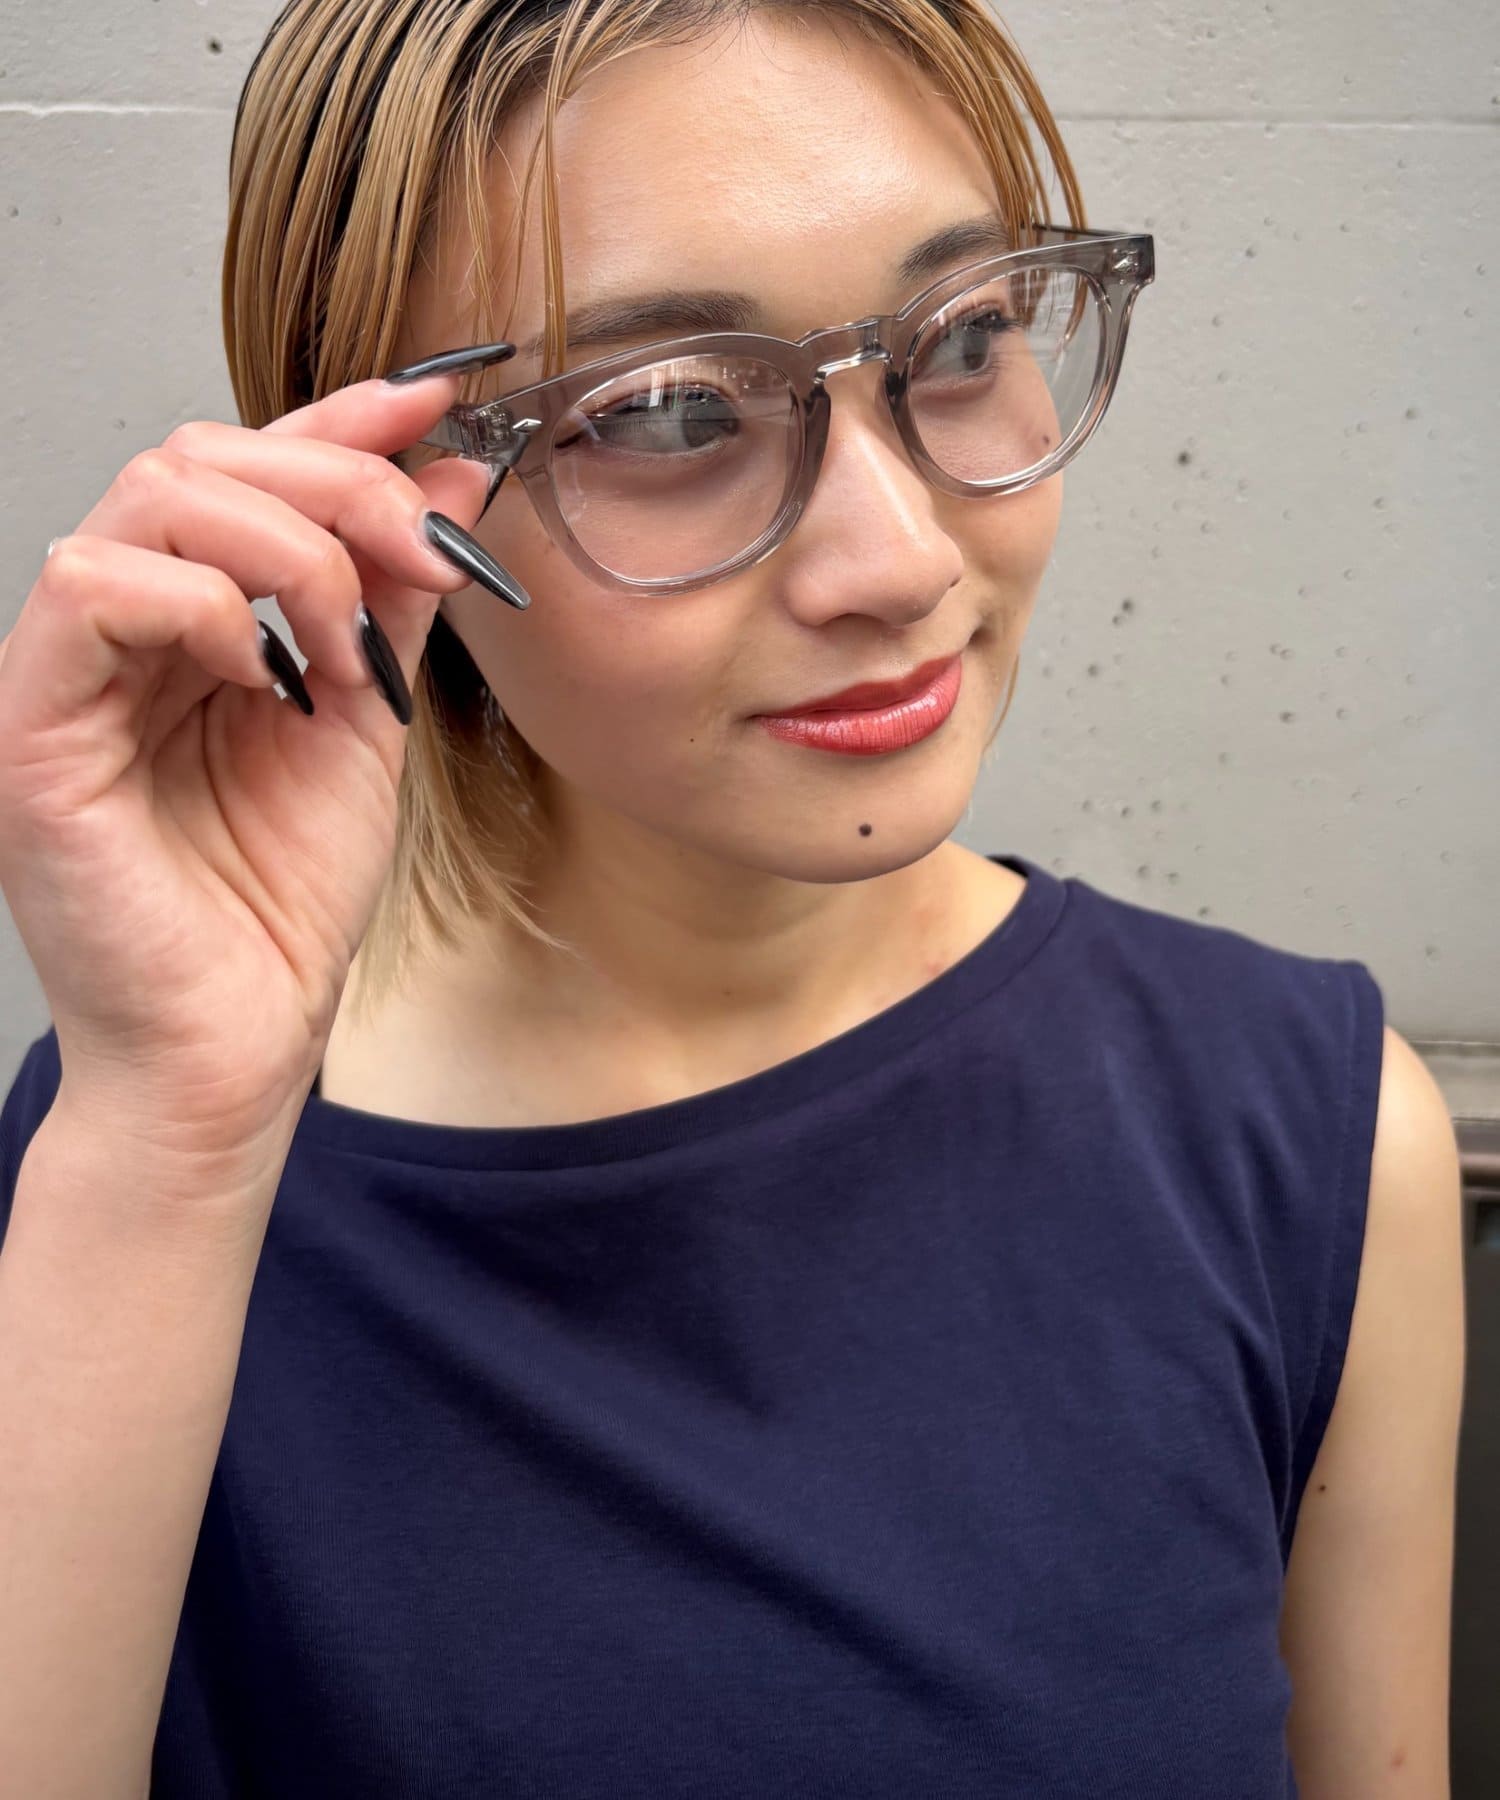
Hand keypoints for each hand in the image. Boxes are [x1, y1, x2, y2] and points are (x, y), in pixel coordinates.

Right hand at [0, 372, 513, 1167]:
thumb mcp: (369, 723)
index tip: (440, 400)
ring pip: (149, 497)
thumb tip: (452, 481)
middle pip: (200, 457)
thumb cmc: (279, 906)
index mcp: (195, 623)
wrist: (238, 1043)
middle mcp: (123, 628)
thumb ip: (397, 602)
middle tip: (424, 547)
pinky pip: (92, 584)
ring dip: (287, 543)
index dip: (340, 419)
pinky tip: (268, 669)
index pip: (248, 471)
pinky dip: (204, 600)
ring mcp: (70, 670)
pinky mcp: (34, 723)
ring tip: (350, 644)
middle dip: (337, 480)